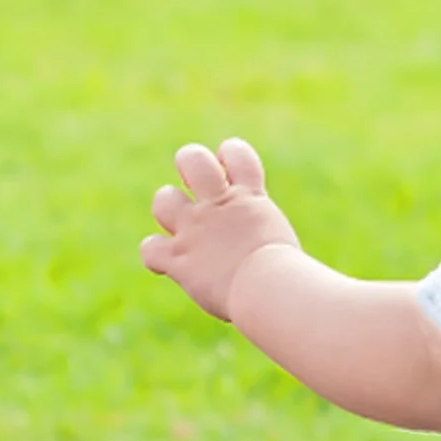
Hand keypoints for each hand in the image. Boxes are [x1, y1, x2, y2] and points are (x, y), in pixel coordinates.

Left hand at [141, 138, 300, 321]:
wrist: (269, 286)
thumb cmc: (289, 275)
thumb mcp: (281, 245)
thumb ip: (262, 241)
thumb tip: (262, 258)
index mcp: (251, 198)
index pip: (237, 154)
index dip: (231, 153)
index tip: (230, 168)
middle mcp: (218, 205)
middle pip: (192, 159)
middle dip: (190, 164)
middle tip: (195, 182)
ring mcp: (194, 229)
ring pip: (164, 199)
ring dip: (168, 208)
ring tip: (181, 223)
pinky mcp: (178, 257)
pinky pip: (150, 249)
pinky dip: (155, 256)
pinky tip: (167, 265)